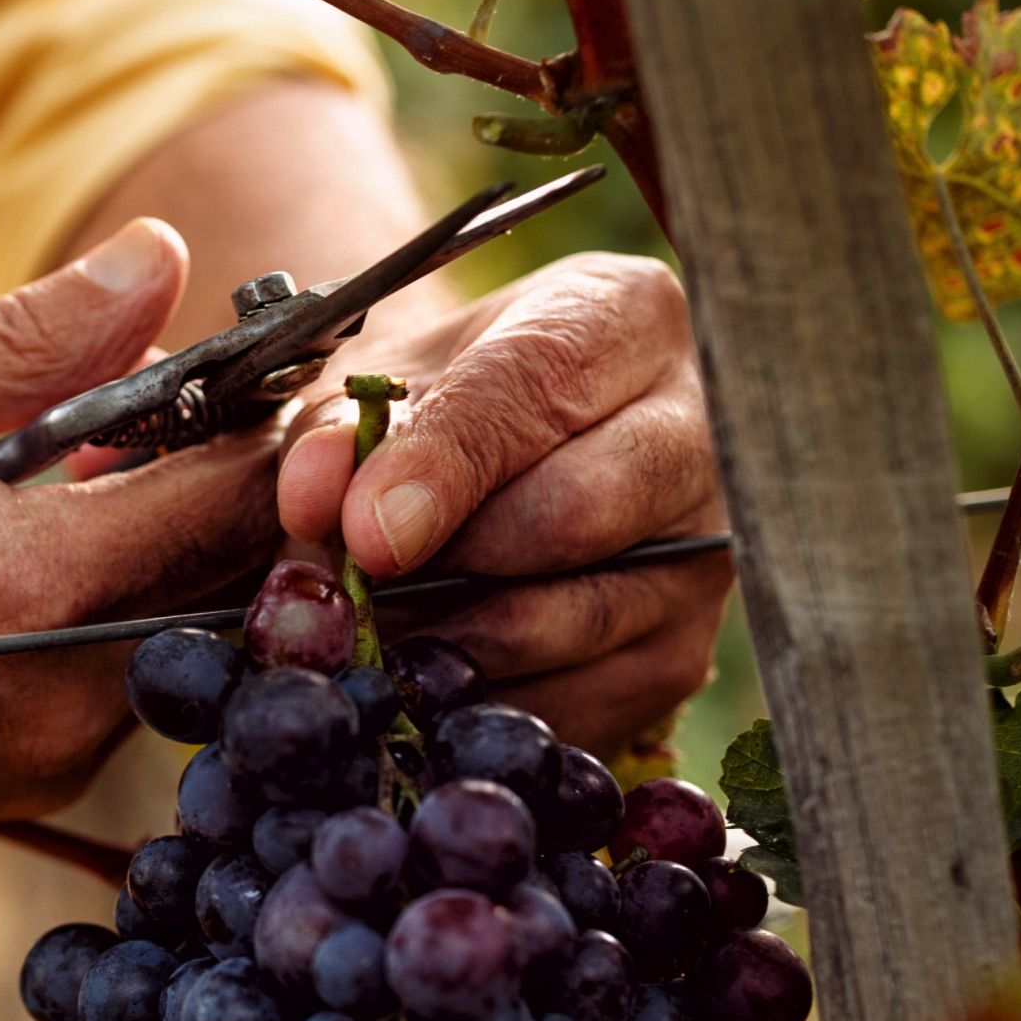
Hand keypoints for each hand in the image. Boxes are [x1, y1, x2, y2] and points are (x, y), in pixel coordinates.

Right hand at [0, 219, 280, 884]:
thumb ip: (23, 334)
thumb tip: (160, 259)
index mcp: (26, 590)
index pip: (242, 495)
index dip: (279, 414)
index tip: (279, 354)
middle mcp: (63, 701)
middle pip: (235, 574)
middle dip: (227, 477)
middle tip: (169, 397)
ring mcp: (47, 765)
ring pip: (182, 629)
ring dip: (157, 543)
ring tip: (70, 467)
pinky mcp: (19, 795)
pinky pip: (117, 679)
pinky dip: (104, 605)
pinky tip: (11, 549)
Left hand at [274, 253, 729, 750]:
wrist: (508, 462)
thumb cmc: (442, 405)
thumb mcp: (380, 388)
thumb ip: (337, 433)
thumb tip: (316, 503)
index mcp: (623, 316)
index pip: (535, 388)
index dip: (441, 467)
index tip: (367, 535)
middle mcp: (696, 426)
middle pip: (575, 513)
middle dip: (446, 563)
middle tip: (356, 589)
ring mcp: (704, 548)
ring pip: (574, 619)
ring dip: (449, 642)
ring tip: (373, 631)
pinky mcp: (683, 653)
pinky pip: (575, 702)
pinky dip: (482, 704)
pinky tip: (428, 675)